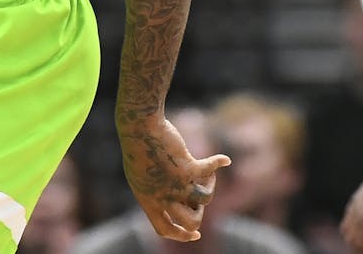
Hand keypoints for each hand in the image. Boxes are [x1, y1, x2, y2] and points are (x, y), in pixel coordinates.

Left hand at [118, 114, 230, 241]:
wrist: (139, 128)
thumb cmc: (137, 147)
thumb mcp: (140, 175)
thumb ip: (154, 190)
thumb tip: (171, 200)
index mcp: (148, 201)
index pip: (165, 230)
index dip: (182, 235)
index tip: (197, 234)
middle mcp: (163, 197)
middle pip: (191, 222)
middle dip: (199, 212)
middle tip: (196, 194)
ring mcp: (176, 185)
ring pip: (204, 199)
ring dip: (210, 186)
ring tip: (208, 173)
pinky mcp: (187, 168)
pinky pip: (210, 169)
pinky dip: (219, 163)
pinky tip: (225, 159)